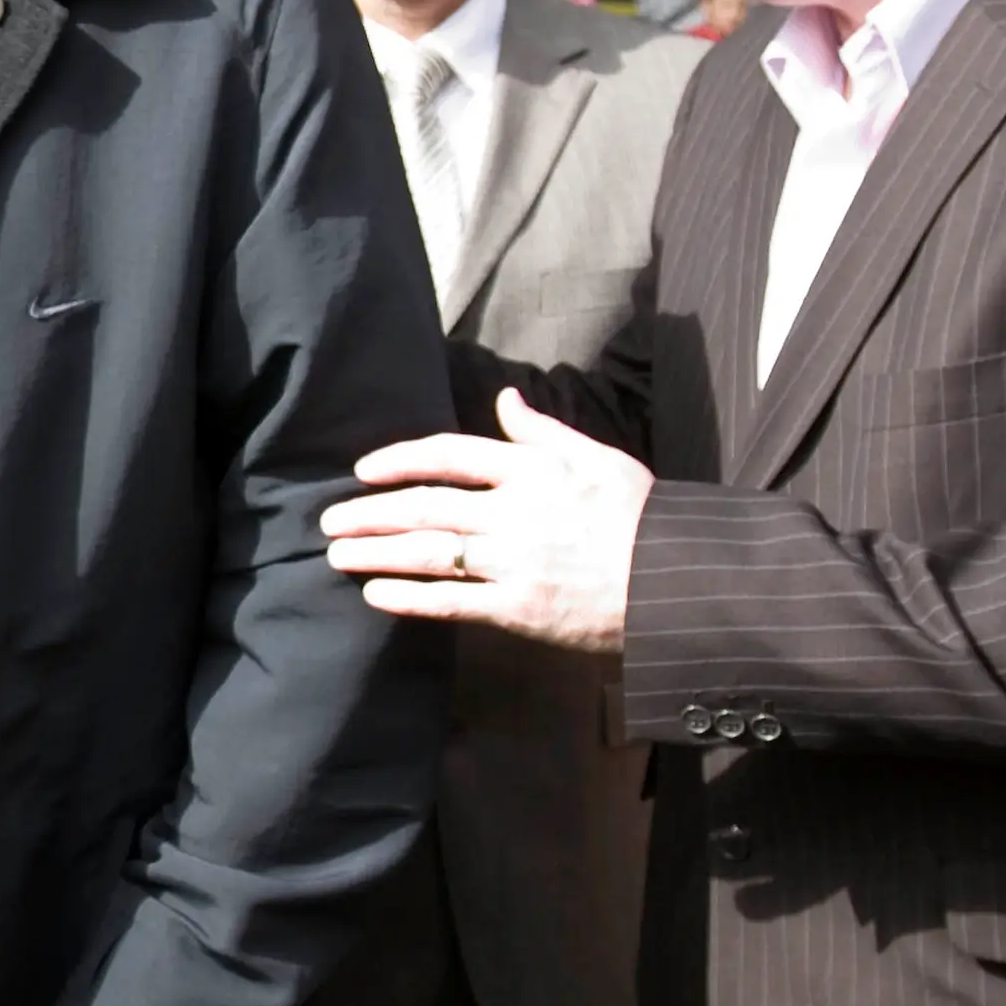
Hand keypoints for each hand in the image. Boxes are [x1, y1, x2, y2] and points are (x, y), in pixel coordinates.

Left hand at [320, 386, 649, 654]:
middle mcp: (515, 511)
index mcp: (533, 470)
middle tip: (329, 519)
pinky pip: (450, 601)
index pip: (449, 455)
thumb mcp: (597, 458)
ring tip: (337, 554)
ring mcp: (514, 561)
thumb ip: (543, 431)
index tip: (364, 470)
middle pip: (424, 506)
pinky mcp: (519, 608)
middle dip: (369, 512)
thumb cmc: (643, 518)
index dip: (399, 460)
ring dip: (375, 552)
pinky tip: (376, 594)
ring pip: (427, 552)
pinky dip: (408, 597)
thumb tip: (505, 398)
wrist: (677, 581)